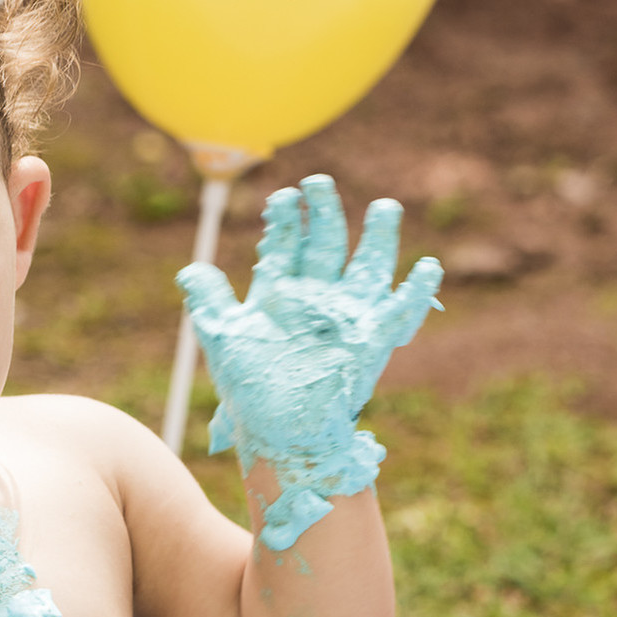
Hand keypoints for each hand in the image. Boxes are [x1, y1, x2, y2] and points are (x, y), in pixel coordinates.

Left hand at [177, 175, 441, 550]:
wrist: (280, 433)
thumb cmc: (251, 391)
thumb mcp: (225, 339)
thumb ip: (210, 302)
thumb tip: (189, 269)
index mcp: (281, 296)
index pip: (287, 245)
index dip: (286, 220)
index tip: (282, 196)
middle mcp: (316, 300)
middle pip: (326, 245)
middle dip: (324, 213)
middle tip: (319, 182)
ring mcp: (346, 318)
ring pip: (368, 267)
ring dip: (379, 237)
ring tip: (385, 206)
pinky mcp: (371, 341)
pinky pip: (400, 312)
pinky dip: (417, 292)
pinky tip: (428, 267)